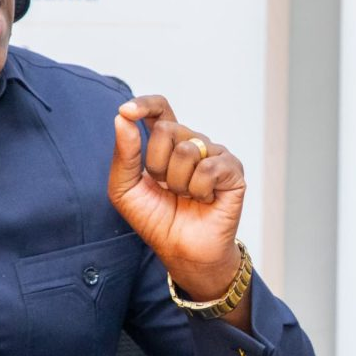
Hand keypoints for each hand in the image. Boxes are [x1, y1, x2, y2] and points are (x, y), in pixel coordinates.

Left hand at [108, 96, 248, 320]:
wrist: (182, 252)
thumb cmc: (156, 220)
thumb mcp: (125, 189)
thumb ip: (123, 154)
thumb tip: (122, 117)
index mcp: (167, 143)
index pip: (159, 109)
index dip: (144, 104)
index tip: (127, 111)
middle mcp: (193, 143)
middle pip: (166, 130)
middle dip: (156, 164)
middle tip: (165, 187)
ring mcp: (214, 155)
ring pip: (186, 150)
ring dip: (178, 182)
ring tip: (185, 197)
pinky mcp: (233, 171)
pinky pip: (208, 169)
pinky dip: (199, 190)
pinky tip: (204, 200)